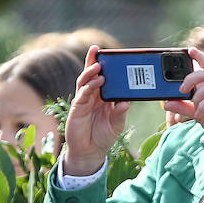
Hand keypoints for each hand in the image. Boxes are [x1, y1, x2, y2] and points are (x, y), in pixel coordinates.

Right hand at [62, 46, 130, 176]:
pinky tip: (95, 82)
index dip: (106, 65)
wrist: (90, 152)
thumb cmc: (104, 136)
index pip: (105, 77)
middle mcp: (93, 96)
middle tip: (97, 50)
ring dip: (90, 72)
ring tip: (98, 66)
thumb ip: (120, 112)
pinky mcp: (77, 108)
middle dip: (93, 61)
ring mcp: (84, 101)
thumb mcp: (117, 124)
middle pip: (92, 74)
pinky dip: (88, 87)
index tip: (111, 54)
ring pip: (85, 81)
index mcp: (104, 96)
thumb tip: (126, 101)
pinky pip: (82, 94)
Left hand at [162, 47, 203, 148]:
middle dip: (191, 79)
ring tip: (195, 108)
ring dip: (197, 96)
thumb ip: (184, 107)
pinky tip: (200, 114)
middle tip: (181, 91)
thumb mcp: (198, 113)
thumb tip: (166, 102)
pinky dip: (203, 105)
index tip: (189, 51)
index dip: (200, 57)